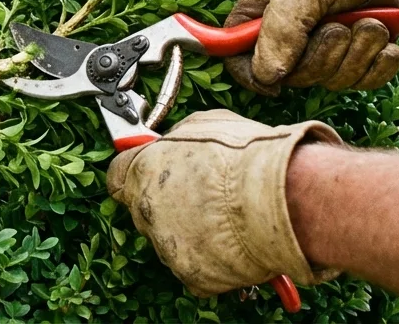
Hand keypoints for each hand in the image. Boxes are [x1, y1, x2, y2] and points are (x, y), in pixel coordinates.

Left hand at [106, 109, 342, 296]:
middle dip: (165, 204)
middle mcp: (147, 210)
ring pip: (170, 240)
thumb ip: (178, 138)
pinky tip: (234, 241)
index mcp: (143, 170)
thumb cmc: (247, 156)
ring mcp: (168, 246)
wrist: (282, 198)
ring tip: (227, 217)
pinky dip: (211, 260)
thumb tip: (173, 141)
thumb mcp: (204, 124)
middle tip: (201, 196)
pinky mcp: (193, 275)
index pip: (116, 176)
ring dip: (191, 232)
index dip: (134, 173)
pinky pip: (196, 269)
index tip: (147, 173)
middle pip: (143, 210)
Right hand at [225, 0, 398, 95]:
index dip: (252, 75)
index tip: (275, 81)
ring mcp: (325, 50)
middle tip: (339, 27)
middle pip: (291, 77)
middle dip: (323, 57)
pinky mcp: (359, 58)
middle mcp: (289, 36)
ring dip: (358, 53)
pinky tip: (386, 39)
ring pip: (331, 81)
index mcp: (261, 14)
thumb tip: (266, 76)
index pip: (237, 58)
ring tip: (369, 22)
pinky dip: (380, 62)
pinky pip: (365, 82)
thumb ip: (279, 30)